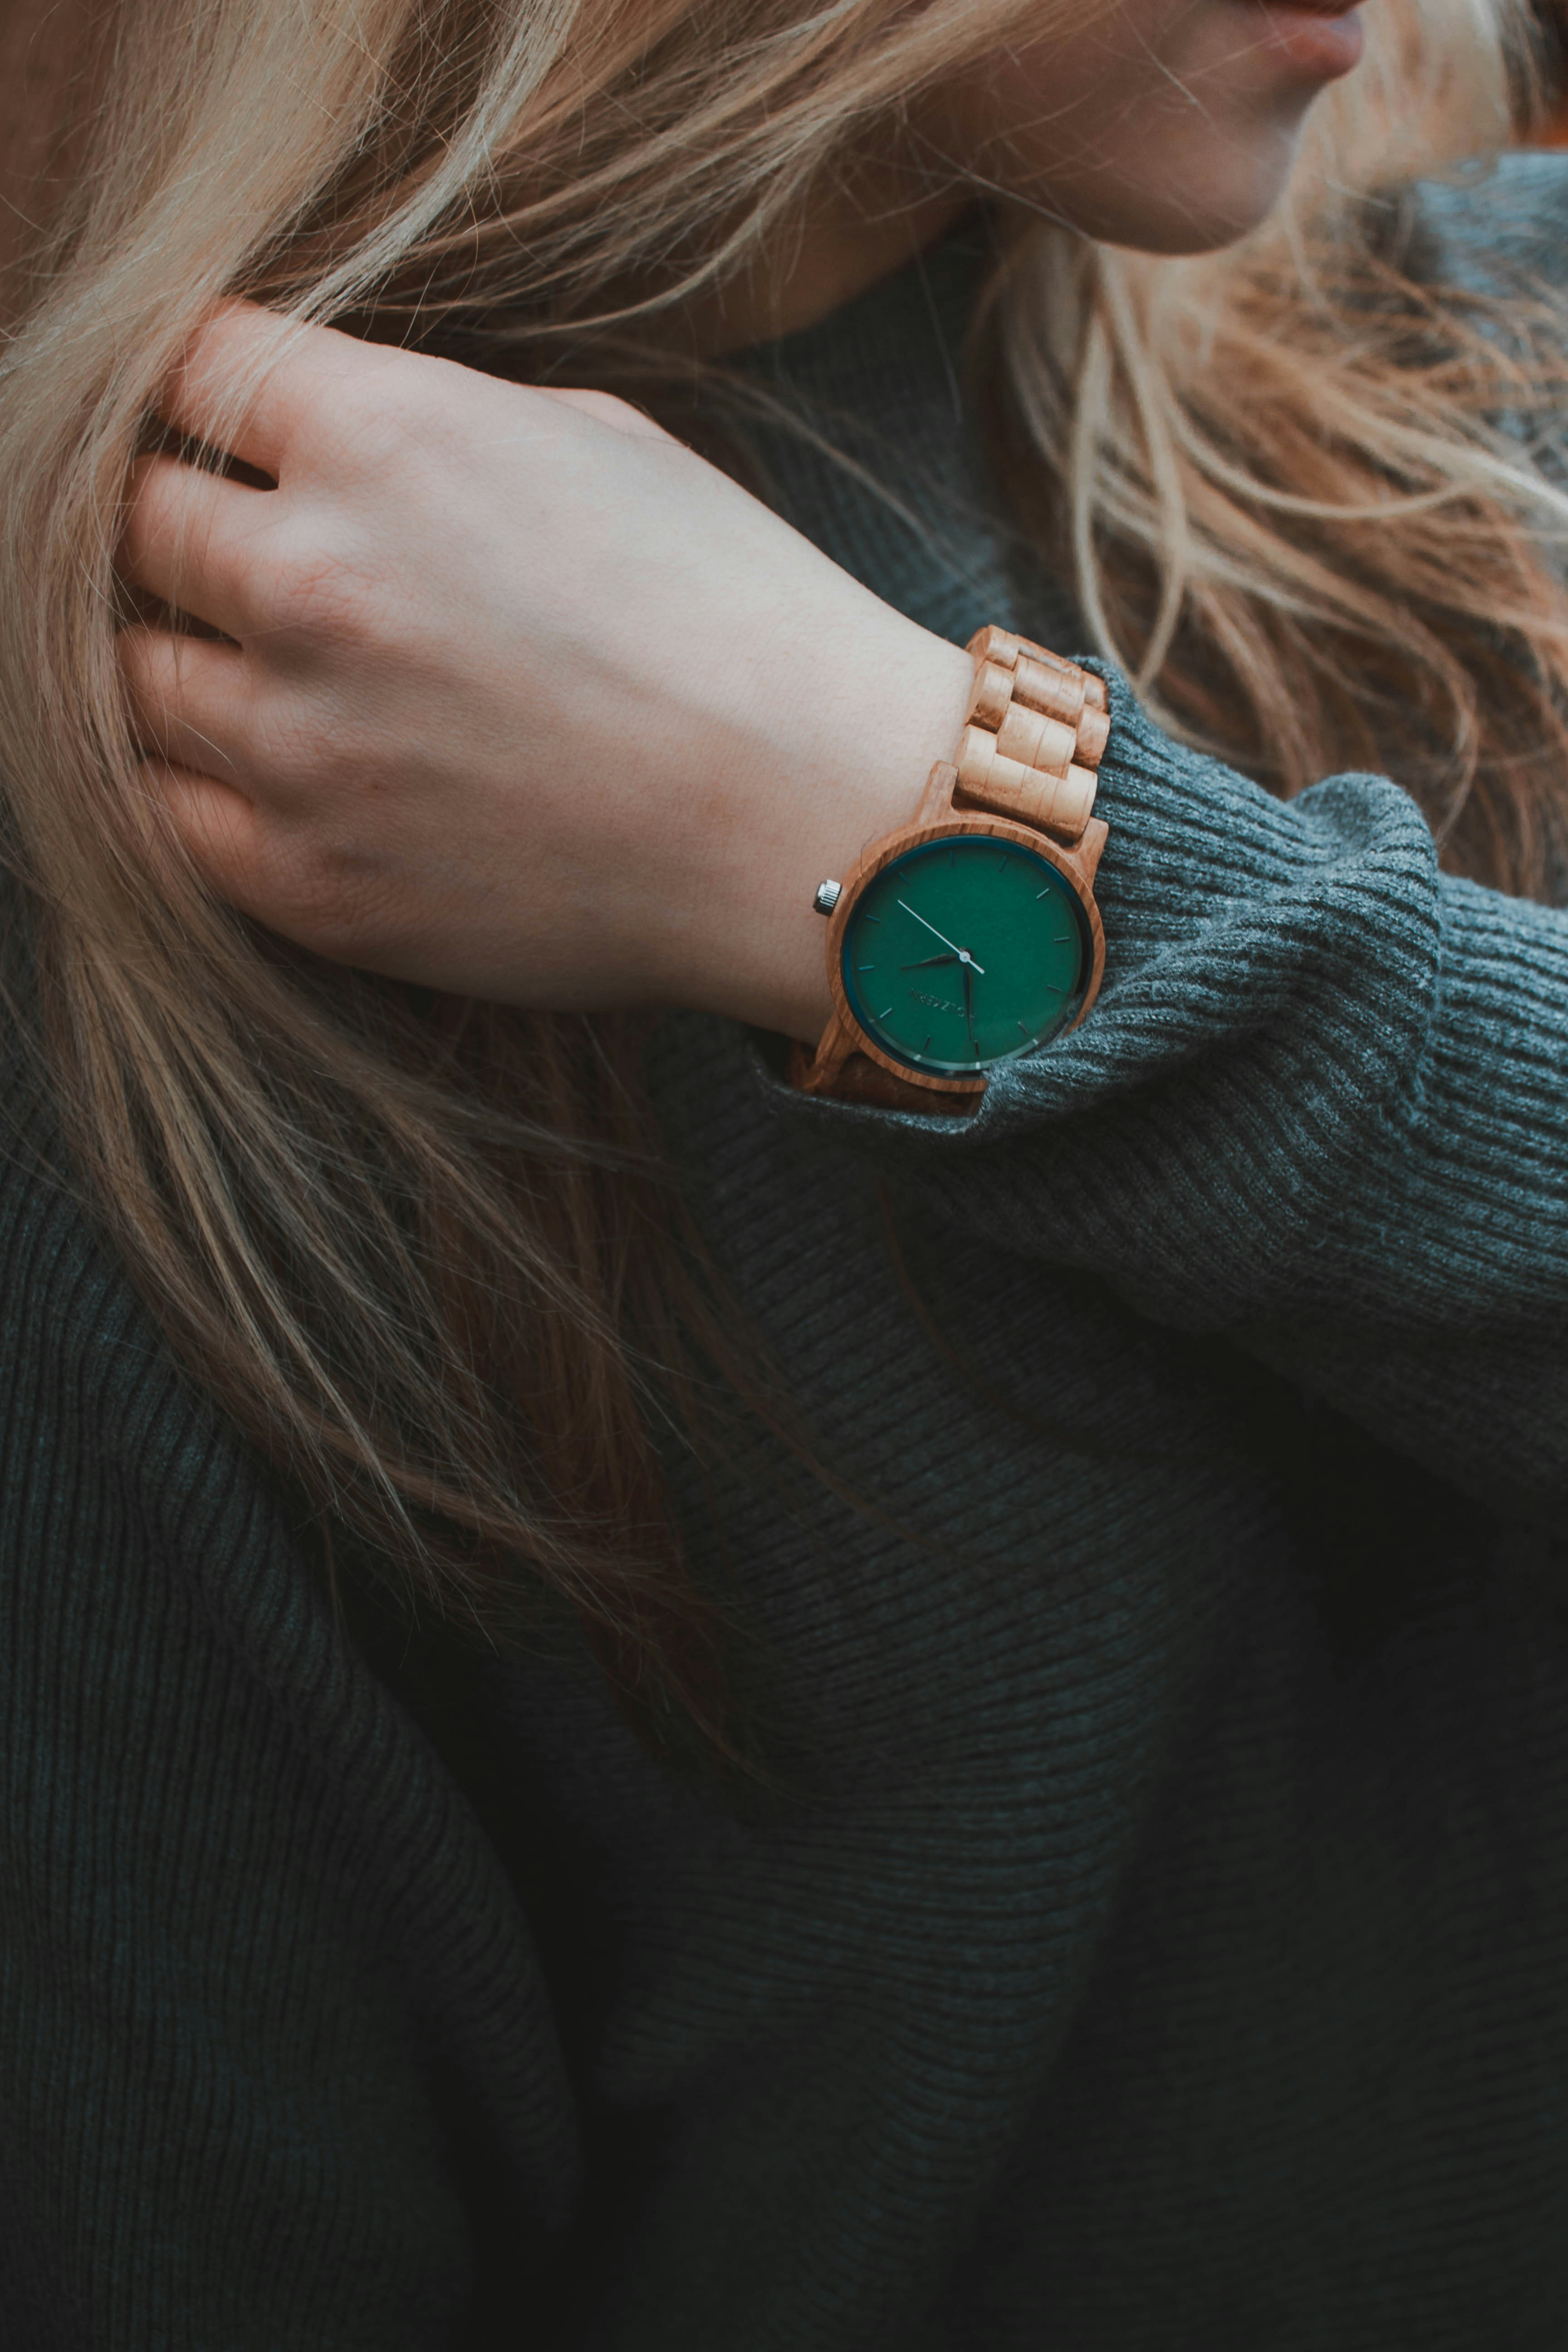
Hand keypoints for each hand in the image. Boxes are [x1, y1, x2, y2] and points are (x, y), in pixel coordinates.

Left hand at [116, 306, 971, 1042]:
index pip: (188, 368)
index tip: (236, 431)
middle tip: (269, 560)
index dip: (209, 396)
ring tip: (289, 675)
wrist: (817, 823)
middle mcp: (313, 584)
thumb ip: (415, 421)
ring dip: (193, 659)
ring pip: (133, 672)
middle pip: (137, 520)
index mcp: (384, 441)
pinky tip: (287, 769)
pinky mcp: (308, 883)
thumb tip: (306, 434)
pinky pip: (169, 811)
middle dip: (196, 528)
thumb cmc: (735, 621)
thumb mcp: (592, 442)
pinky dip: (203, 781)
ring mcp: (298, 749)